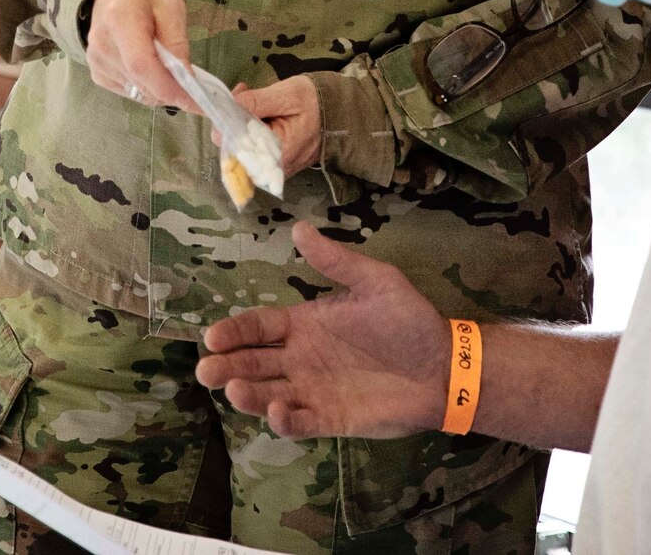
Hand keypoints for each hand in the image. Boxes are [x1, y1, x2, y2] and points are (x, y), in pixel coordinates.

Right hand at [85, 0, 191, 107]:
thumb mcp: (171, 6)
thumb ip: (177, 41)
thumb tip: (186, 78)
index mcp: (119, 19)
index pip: (141, 64)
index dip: (167, 87)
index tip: (193, 100)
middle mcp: (101, 44)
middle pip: (140, 82)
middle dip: (170, 91)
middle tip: (194, 89)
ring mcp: (95, 61)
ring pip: (136, 91)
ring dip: (159, 89)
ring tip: (169, 67)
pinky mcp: (96, 72)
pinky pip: (128, 91)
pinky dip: (146, 88)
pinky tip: (151, 68)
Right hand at [196, 222, 448, 439]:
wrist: (444, 366)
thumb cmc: (409, 321)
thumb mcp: (375, 281)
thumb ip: (336, 261)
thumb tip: (298, 227)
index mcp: (305, 324)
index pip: (258, 326)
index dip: (234, 331)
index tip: (212, 335)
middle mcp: (301, 358)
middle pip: (253, 362)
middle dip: (227, 365)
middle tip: (206, 370)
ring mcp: (313, 390)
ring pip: (268, 393)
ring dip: (248, 394)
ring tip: (235, 390)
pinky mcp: (331, 419)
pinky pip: (301, 422)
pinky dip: (286, 420)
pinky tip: (278, 410)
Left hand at [233, 77, 321, 175]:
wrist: (342, 115)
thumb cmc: (317, 104)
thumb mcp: (289, 95)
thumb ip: (257, 102)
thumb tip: (226, 108)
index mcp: (276, 158)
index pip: (235, 147)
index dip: (227, 122)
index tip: (235, 97)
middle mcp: (271, 171)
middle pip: (235, 147)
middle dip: (233, 117)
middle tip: (244, 92)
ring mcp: (271, 169)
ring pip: (241, 146)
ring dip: (240, 119)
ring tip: (252, 97)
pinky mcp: (272, 162)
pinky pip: (251, 147)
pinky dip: (249, 126)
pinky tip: (258, 109)